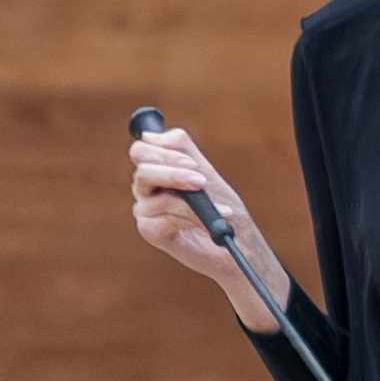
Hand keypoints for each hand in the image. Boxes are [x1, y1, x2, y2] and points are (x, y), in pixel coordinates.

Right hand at [130, 123, 292, 317]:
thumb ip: (182, 149)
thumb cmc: (224, 209)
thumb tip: (152, 135)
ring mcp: (145, 210)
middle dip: (173, 173)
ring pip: (155, 195)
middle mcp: (146, 188)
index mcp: (158, 170)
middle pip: (142, 169)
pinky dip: (190, 218)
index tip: (192, 162)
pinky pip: (163, 217)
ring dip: (189, 200)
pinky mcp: (150, 231)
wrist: (237, 246)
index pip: (142, 149)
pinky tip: (207, 225)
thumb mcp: (206, 173)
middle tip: (200, 181)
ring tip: (216, 208)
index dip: (164, 152)